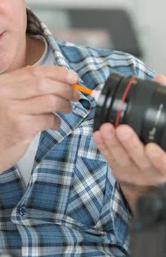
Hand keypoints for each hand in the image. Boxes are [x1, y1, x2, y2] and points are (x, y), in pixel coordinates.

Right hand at [0, 65, 79, 195]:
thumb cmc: (2, 126)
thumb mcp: (7, 100)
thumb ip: (29, 88)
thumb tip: (64, 80)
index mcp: (2, 83)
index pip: (36, 70)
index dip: (59, 72)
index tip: (73, 77)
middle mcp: (5, 93)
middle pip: (45, 83)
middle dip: (66, 88)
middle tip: (75, 95)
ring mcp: (12, 109)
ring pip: (50, 100)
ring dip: (64, 104)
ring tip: (66, 110)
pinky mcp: (21, 126)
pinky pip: (48, 119)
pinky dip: (56, 121)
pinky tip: (53, 125)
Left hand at [92, 74, 165, 202]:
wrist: (149, 175)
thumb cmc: (158, 147)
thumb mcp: (165, 133)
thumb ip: (165, 107)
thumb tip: (160, 81)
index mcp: (165, 164)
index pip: (165, 164)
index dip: (160, 158)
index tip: (152, 148)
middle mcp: (152, 170)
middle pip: (141, 159)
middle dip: (130, 144)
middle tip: (122, 129)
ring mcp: (135, 172)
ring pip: (122, 158)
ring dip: (113, 143)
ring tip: (106, 128)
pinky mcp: (120, 171)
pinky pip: (110, 159)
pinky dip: (103, 147)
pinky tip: (98, 134)